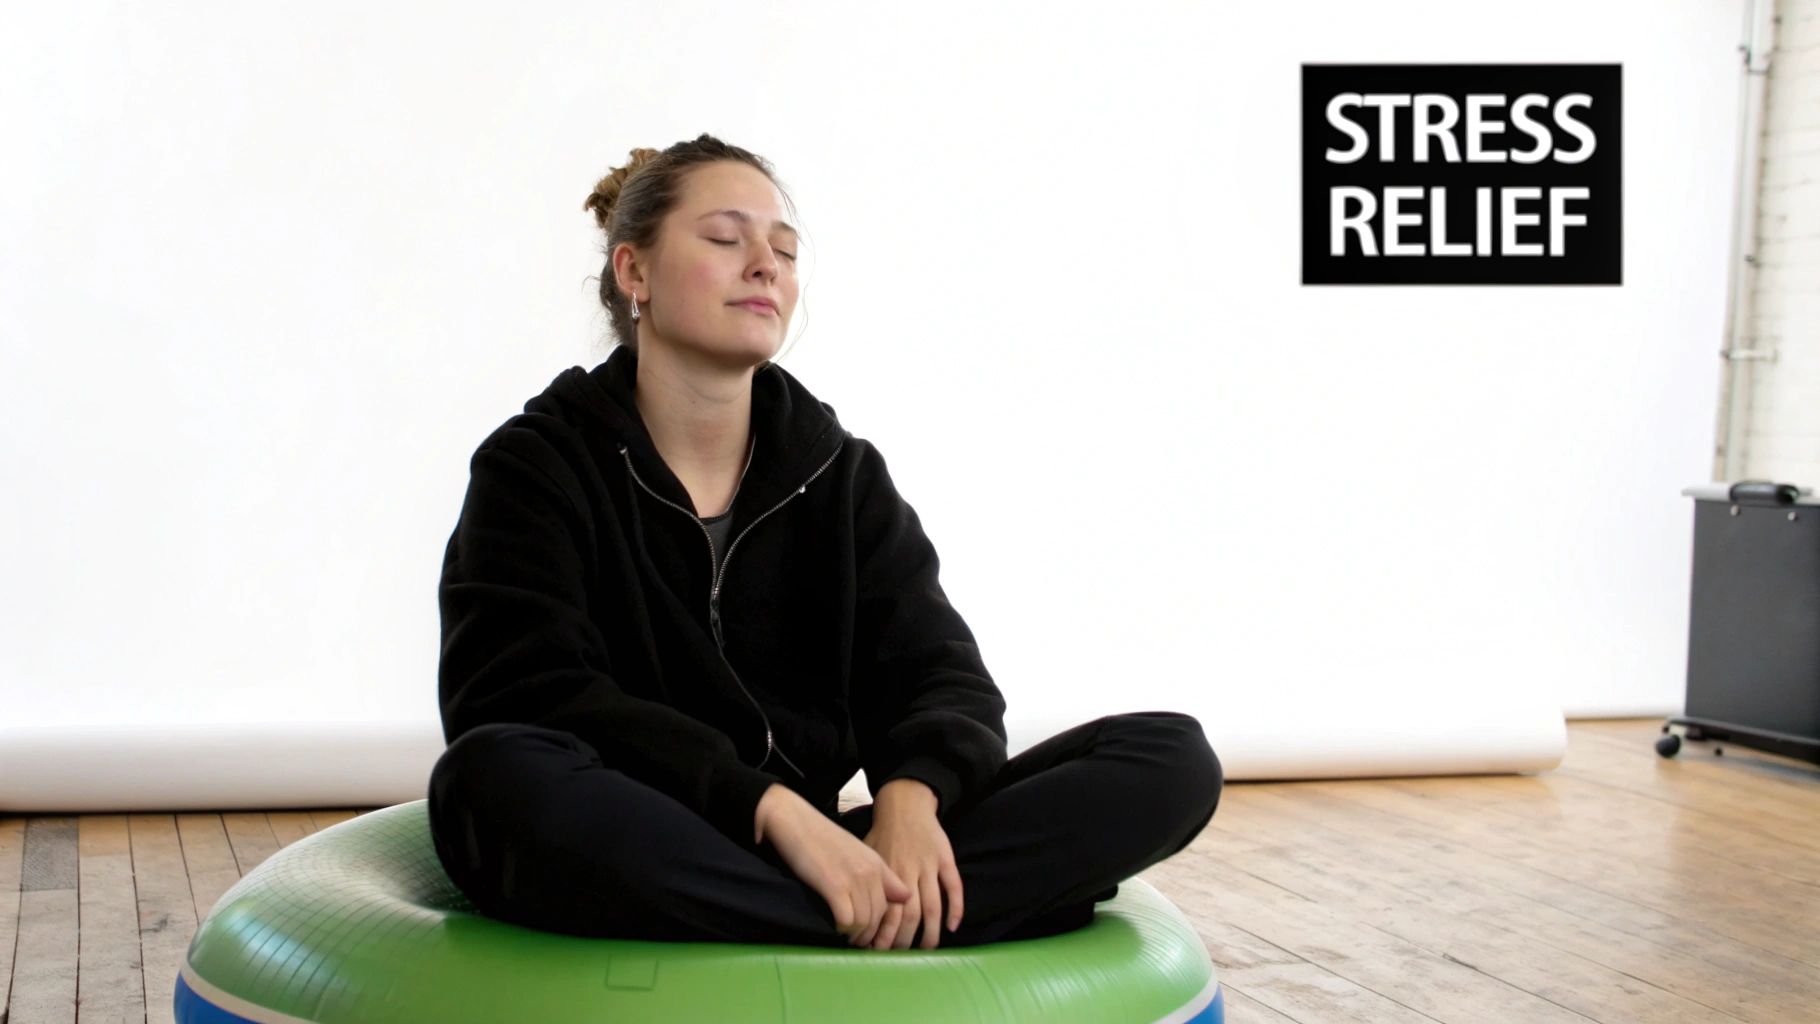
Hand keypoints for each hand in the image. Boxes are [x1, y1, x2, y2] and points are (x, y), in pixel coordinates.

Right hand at [755, 784, 911, 945]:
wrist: (794, 821)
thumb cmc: (822, 839)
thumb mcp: (858, 853)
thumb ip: (882, 875)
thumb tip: (905, 896)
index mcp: (878, 864)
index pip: (896, 902)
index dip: (886, 921)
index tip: (874, 931)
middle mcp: (870, 872)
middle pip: (879, 917)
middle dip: (869, 933)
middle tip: (855, 940)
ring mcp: (853, 879)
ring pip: (864, 922)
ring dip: (854, 935)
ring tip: (844, 935)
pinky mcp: (833, 886)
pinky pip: (847, 921)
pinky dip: (841, 929)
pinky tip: (834, 925)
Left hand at [861, 779, 963, 949]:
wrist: (905, 804)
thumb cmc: (883, 832)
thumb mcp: (867, 854)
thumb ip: (867, 881)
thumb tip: (852, 911)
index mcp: (888, 873)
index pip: (888, 913)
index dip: (885, 935)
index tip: (880, 951)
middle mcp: (909, 871)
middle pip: (910, 915)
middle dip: (906, 940)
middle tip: (902, 956)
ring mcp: (929, 865)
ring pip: (933, 906)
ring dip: (931, 931)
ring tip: (928, 949)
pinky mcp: (946, 858)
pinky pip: (954, 886)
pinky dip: (956, 908)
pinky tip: (952, 926)